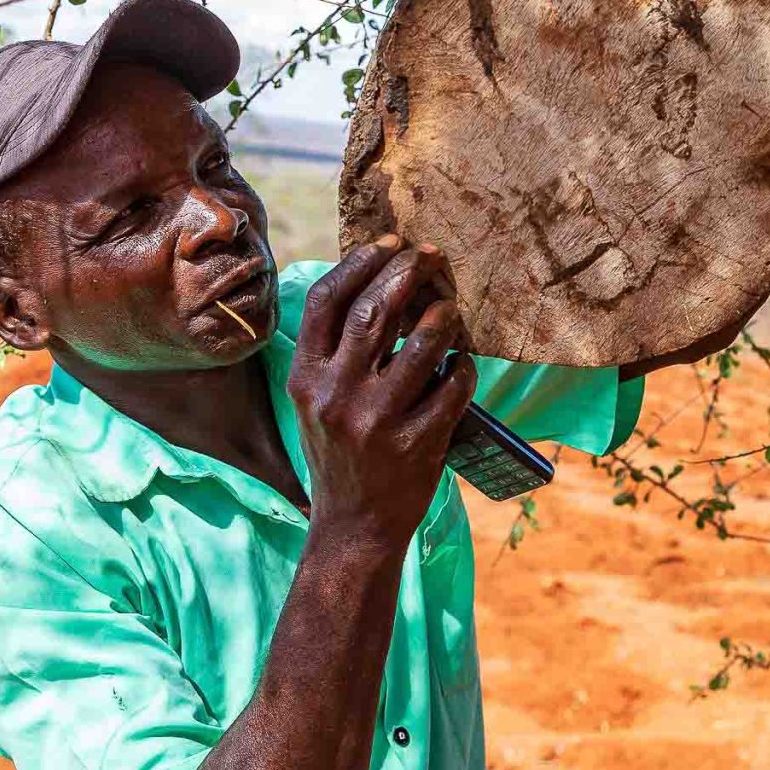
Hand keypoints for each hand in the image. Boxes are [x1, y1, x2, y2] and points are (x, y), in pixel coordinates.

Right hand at [286, 239, 477, 555]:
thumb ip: (335, 351)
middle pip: (374, 311)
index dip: (359, 262)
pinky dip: (464, 368)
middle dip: (407, 272)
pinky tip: (465, 363)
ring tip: (451, 308)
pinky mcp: (414, 445)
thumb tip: (379, 282)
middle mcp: (334, 395)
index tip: (389, 243)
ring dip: (444, 316)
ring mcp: (375, 422)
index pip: (327, 301)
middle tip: (429, 256)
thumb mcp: (317, 400)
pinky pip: (452, 388)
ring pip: (423, 345)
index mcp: (305, 378)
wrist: (352, 527)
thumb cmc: (339, 452)